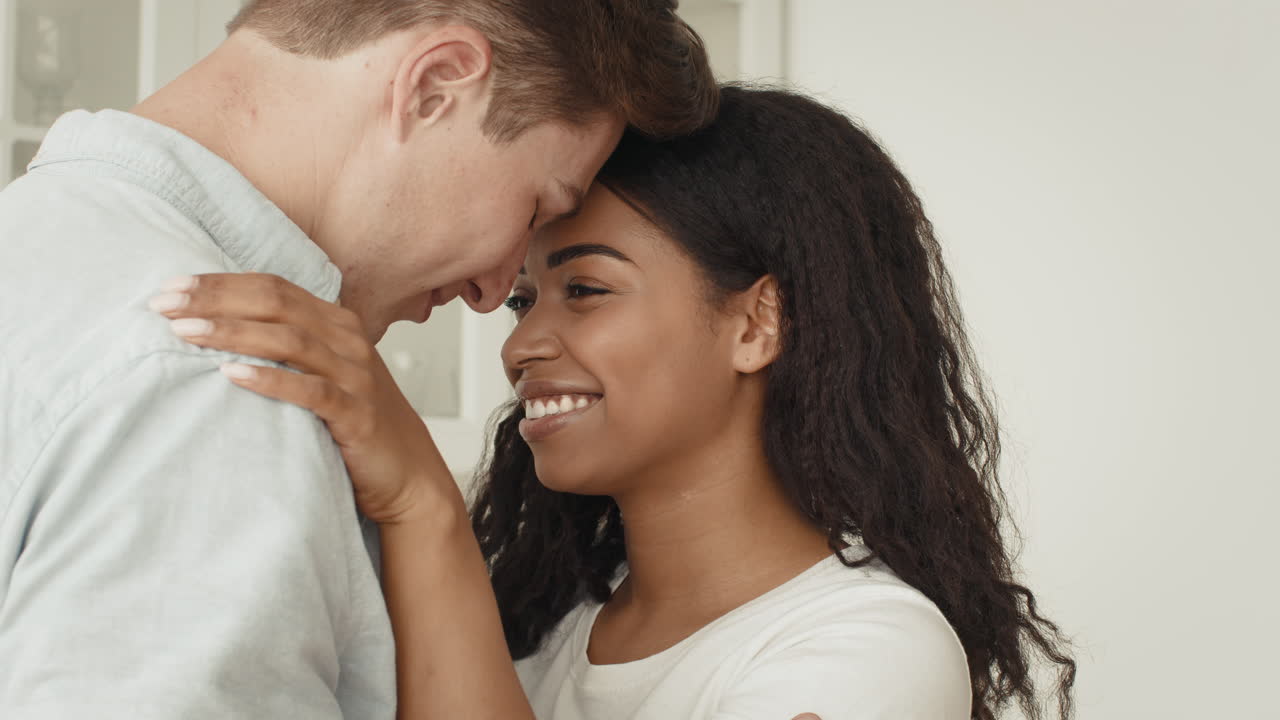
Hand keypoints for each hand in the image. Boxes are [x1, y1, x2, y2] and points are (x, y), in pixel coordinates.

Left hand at [150, 273, 453, 523]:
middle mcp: (348, 341)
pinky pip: (310, 390)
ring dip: (233, 333)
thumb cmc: (352, 422)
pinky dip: (270, 379)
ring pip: (290, 340)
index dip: (222, 283)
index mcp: (337, 323)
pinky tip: (232, 374)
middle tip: (165, 305)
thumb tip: (214, 327)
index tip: (172, 287)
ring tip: (187, 333)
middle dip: (217, 300)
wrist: (405, 472)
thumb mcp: (323, 372)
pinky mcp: (356, 413)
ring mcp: (355, 376)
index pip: (273, 287)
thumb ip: (286, 345)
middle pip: (277, 305)